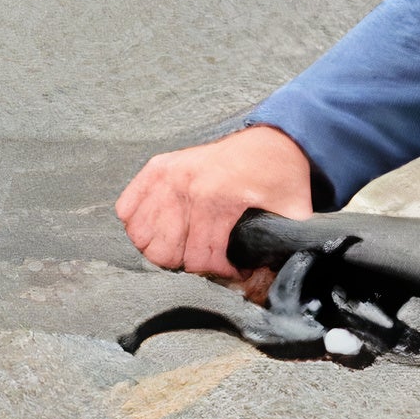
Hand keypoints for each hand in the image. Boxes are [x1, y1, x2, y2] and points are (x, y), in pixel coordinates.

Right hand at [116, 123, 316, 295]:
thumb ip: (283, 245)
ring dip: (161, 246)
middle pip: (163, 251)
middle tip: (206, 259)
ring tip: (184, 246)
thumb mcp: (293, 212)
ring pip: (140, 233)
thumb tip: (270, 277)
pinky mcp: (156, 167)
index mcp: (216, 200)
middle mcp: (184, 186)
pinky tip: (164, 228)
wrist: (274, 142)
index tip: (233, 270)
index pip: (199, 258)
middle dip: (187, 264)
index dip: (218, 272)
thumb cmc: (281, 178)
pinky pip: (126, 209)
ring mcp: (166, 174)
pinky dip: (140, 224)